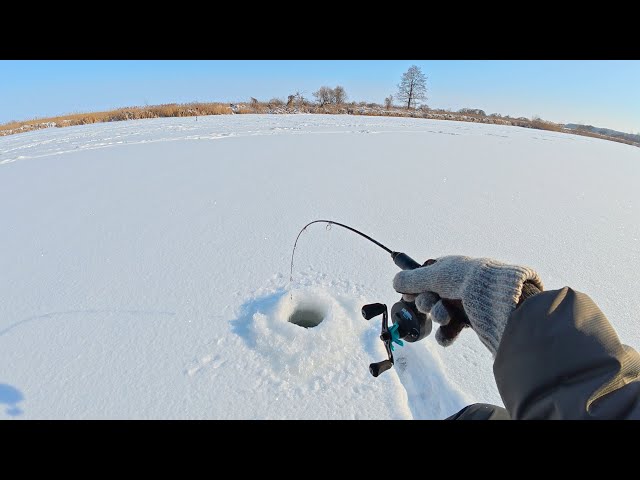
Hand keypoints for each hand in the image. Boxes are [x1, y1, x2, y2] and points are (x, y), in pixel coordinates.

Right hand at [393, 256, 542, 355]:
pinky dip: (446, 334)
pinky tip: (448, 333)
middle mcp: (456, 285)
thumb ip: (411, 280)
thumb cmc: (468, 280)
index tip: (408, 294)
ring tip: (446, 316)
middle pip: (428, 296)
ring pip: (438, 314)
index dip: (414, 286)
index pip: (424, 277)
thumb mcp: (434, 275)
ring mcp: (464, 303)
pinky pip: (449, 331)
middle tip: (432, 302)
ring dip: (437, 316)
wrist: (499, 300)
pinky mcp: (471, 321)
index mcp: (449, 268)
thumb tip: (395, 282)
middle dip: (426, 302)